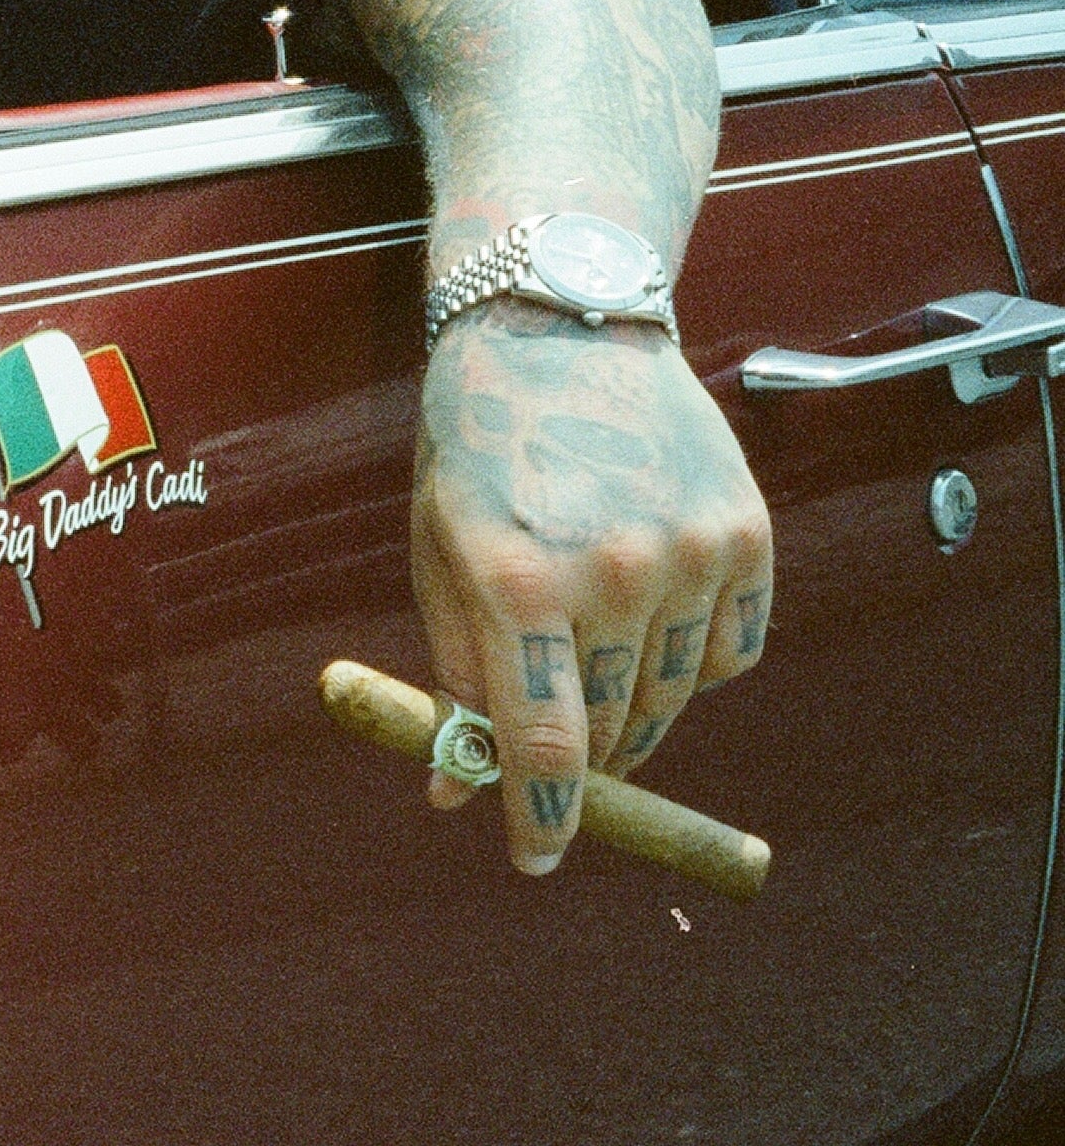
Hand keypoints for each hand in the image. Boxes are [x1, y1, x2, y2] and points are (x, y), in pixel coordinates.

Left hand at [412, 308, 771, 873]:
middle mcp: (616, 574)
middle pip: (614, 731)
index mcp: (520, 581)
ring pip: (673, 698)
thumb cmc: (478, 445)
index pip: (545, 747)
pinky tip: (650, 616)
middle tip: (559, 761)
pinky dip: (691, 661)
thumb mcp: (440, 552)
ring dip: (634, 711)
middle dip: (582, 764)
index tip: (532, 859)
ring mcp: (691, 554)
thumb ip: (458, 673)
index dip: (539, 820)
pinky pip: (728, 652)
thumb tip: (456, 786)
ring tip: (594, 659)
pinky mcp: (746, 536)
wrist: (560, 327)